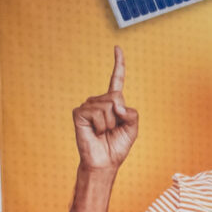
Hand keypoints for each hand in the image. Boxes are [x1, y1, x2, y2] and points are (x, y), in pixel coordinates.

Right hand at [72, 48, 139, 171]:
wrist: (104, 162)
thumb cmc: (117, 146)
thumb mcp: (132, 128)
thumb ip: (131, 113)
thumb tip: (117, 104)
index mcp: (112, 103)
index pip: (116, 80)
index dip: (118, 64)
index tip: (117, 48)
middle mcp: (99, 101)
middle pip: (116, 97)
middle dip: (119, 116)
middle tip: (112, 129)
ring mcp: (88, 105)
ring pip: (108, 106)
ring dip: (110, 123)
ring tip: (103, 132)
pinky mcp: (79, 113)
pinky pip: (98, 113)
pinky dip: (101, 126)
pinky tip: (95, 132)